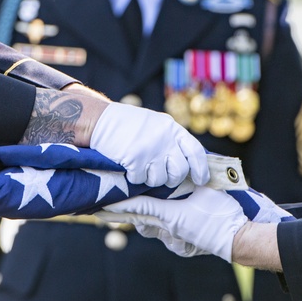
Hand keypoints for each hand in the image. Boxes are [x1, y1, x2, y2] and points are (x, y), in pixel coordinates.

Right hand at [90, 102, 207, 186]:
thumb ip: (172, 139)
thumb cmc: (128, 124)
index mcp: (172, 129)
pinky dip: (133, 177)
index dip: (201, 169)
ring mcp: (150, 149)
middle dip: (171, 179)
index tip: (201, 180)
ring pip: (159, 179)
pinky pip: (139, 180)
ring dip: (149, 179)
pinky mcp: (135, 159)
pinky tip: (127, 166)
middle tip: (161, 177)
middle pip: (179, 171)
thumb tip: (189, 162)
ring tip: (140, 166)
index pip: (195, 151)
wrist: (100, 120)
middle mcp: (165, 139)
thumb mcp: (156, 124)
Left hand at [100, 186, 246, 260]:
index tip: (102, 203)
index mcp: (171, 214)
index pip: (140, 206)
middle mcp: (169, 229)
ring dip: (144, 220)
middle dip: (122, 215)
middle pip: (140, 220)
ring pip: (152, 229)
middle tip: (102, 211)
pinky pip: (166, 236)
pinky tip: (166, 223)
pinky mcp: (183, 247)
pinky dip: (162, 229)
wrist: (239, 238)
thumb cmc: (224, 212)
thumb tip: (178, 169)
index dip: (121, 203)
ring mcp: (175, 240)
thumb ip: (187, 182)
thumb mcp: (205, 190)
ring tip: (132, 213)